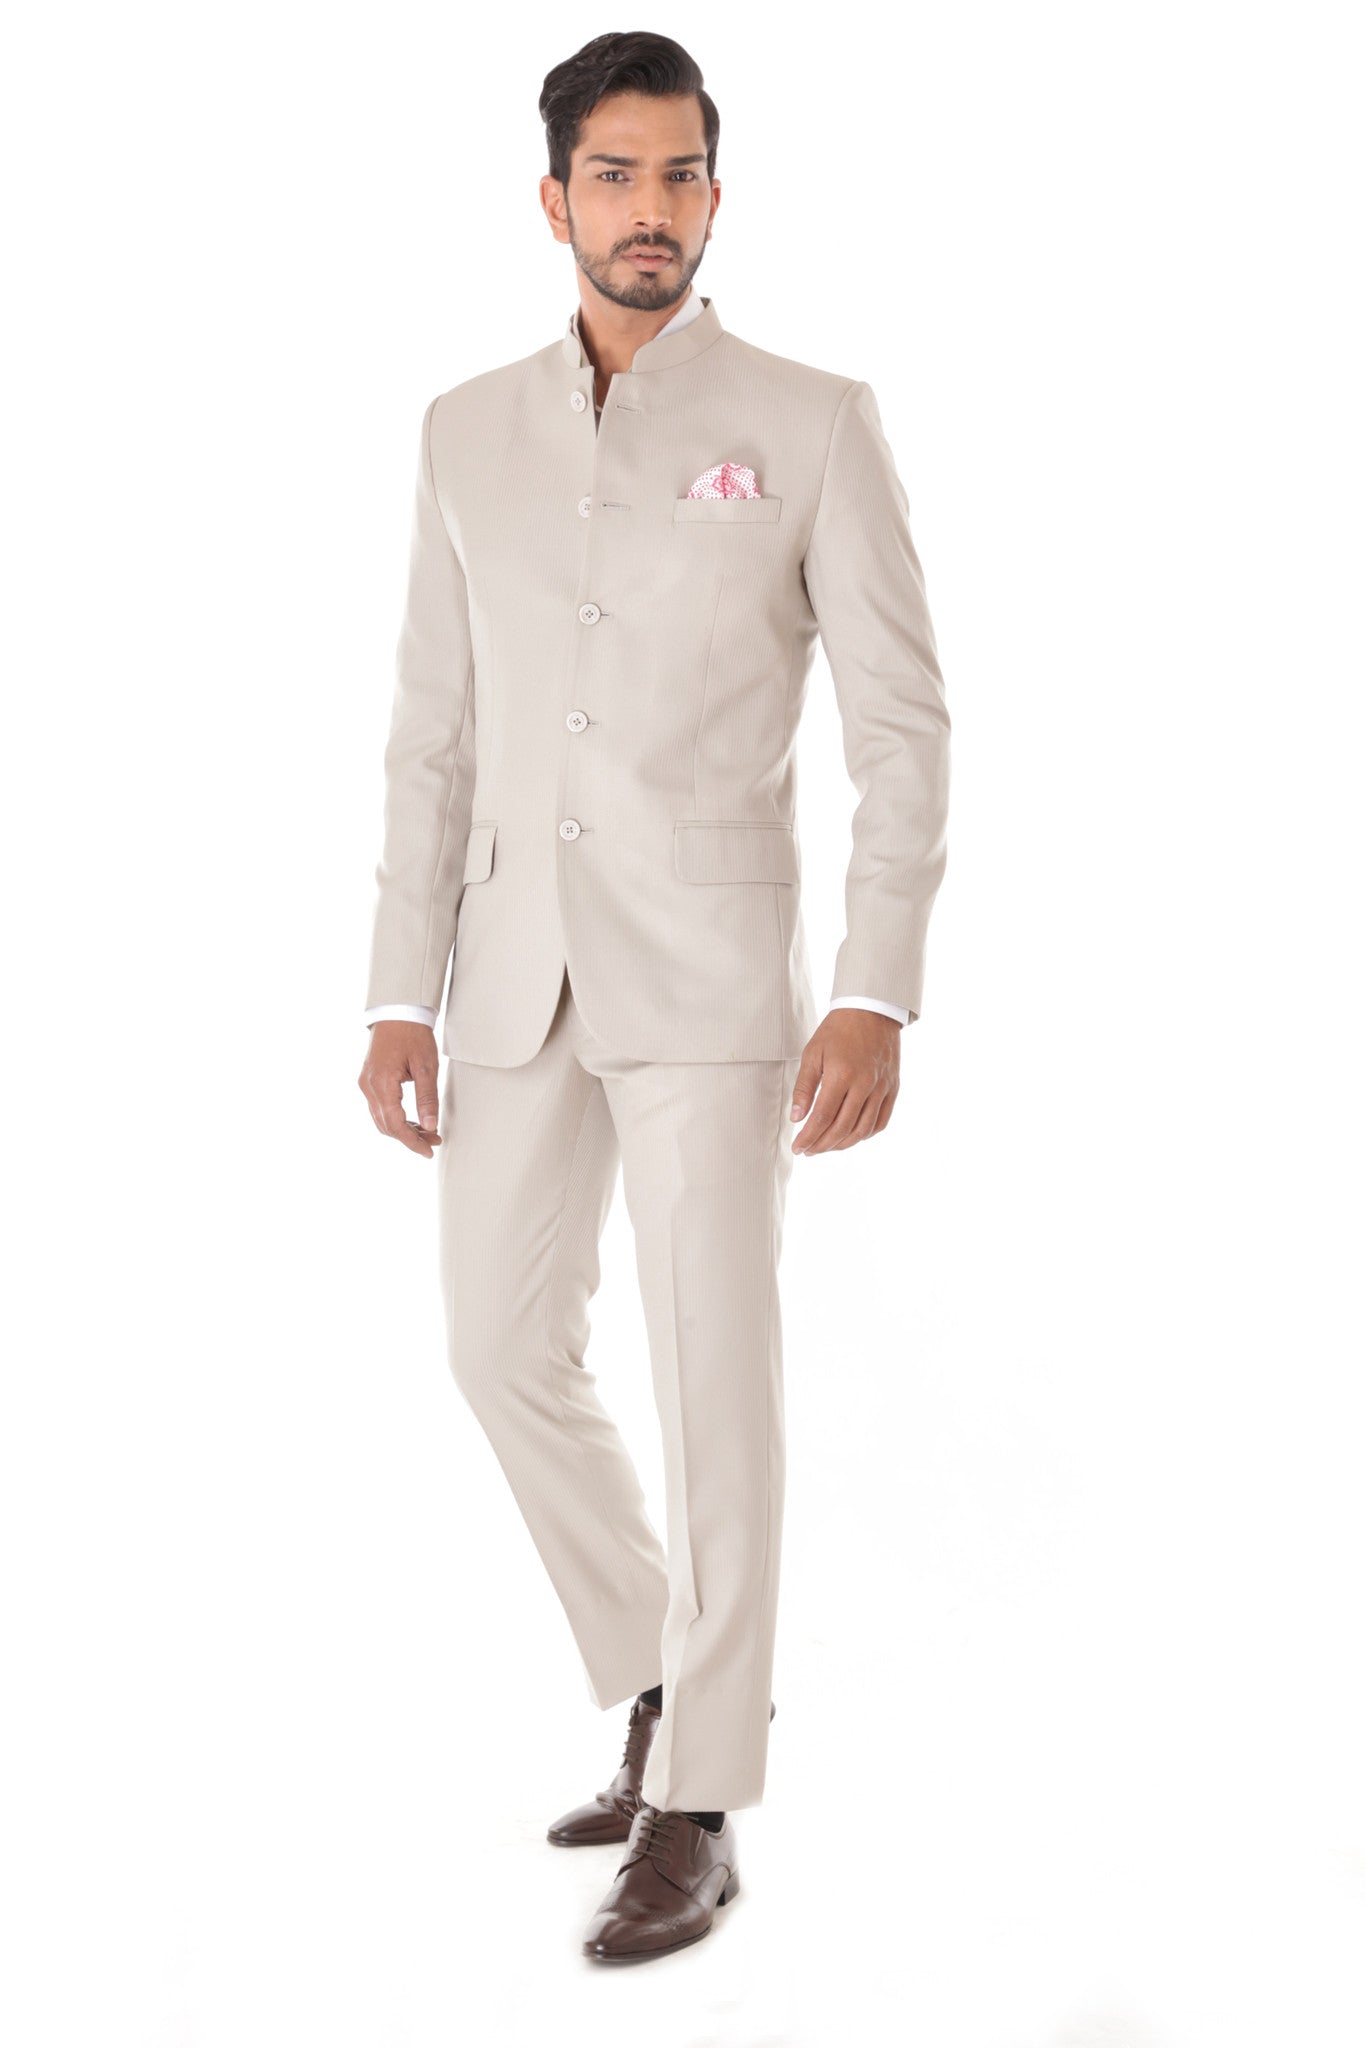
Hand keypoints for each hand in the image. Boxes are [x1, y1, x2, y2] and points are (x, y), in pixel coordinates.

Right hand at [359, 1021, 441, 1157]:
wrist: (397, 1011)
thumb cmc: (412, 1034)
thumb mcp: (426, 1066)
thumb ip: (427, 1098)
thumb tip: (430, 1125)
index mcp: (381, 1083)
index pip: (395, 1124)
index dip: (412, 1142)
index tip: (428, 1151)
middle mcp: (368, 1086)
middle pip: (386, 1125)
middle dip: (410, 1137)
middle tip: (433, 1141)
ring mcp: (366, 1083)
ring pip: (382, 1119)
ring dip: (403, 1129)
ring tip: (427, 1132)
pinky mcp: (369, 1081)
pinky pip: (380, 1108)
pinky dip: (395, 1118)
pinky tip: (413, 1120)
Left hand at [789, 1009, 900, 1154]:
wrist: (872, 1010)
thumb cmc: (838, 1030)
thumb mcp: (812, 1053)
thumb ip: (803, 1087)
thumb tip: (796, 1117)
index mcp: (842, 1074)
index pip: (822, 1117)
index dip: (808, 1136)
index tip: (797, 1147)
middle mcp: (864, 1084)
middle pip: (842, 1128)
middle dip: (822, 1145)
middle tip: (808, 1150)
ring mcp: (881, 1088)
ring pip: (863, 1130)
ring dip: (843, 1144)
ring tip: (826, 1146)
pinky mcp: (893, 1088)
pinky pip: (881, 1121)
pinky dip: (865, 1134)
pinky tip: (851, 1136)